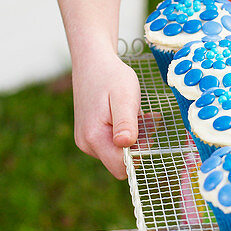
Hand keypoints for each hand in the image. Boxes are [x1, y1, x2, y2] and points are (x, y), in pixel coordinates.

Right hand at [71, 50, 140, 178]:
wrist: (92, 62)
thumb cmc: (111, 76)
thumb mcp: (125, 95)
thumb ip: (125, 122)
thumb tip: (126, 145)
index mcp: (94, 137)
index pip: (120, 168)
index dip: (137, 155)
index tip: (144, 130)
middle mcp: (86, 144)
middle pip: (120, 161)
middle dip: (137, 143)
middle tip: (144, 116)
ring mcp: (86, 141)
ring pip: (117, 152)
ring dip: (132, 136)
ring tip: (137, 111)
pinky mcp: (88, 136)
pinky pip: (111, 144)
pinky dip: (124, 132)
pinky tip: (128, 114)